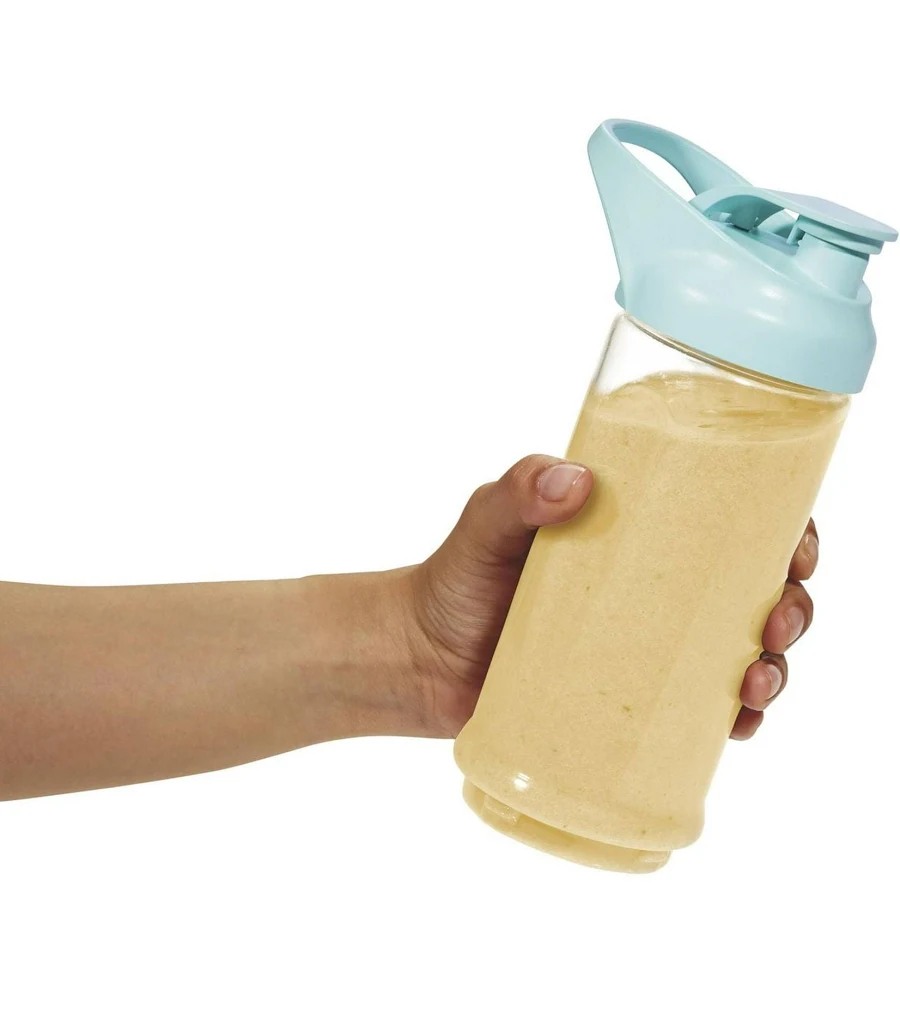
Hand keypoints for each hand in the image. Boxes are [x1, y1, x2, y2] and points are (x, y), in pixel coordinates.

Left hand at [405, 455, 816, 738]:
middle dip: (791, 604)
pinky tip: (739, 720)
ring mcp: (644, 648)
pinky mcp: (628, 701)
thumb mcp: (485, 523)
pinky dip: (734, 718)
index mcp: (636, 534)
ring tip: (756, 679)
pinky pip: (700, 713)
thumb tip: (573, 480)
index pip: (727, 522)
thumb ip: (517, 492)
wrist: (417, 660)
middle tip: (777, 621)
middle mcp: (653, 589)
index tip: (795, 547)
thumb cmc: (454, 580)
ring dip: (774, 666)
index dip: (782, 532)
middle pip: (752, 590)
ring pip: (740, 653)